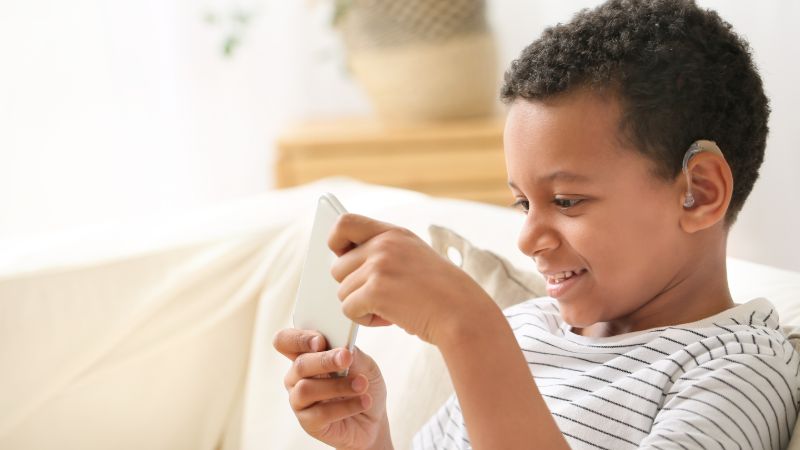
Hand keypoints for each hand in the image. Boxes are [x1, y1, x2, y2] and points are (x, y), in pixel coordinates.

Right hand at [273, 328, 389, 449]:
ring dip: (337, 385)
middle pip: (298, 365)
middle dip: (324, 360)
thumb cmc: (363, 384)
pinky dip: (345, 406)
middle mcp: (297, 377)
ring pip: (306, 389)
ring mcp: (299, 401)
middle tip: (347, 358)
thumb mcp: (363, 363)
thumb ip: (350, 353)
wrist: (374, 418)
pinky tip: (364, 401)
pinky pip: (320, 413)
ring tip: (362, 385)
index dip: (298, 338)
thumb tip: (342, 347)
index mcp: (306, 355)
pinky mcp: (308, 423)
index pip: (285, 341)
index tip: (321, 341)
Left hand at [329, 213, 495, 345]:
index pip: (345, 222)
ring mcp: (379, 266)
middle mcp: (384, 244)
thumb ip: (383, 253)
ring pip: (342, 292)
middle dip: (354, 287)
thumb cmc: (440, 294)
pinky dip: (365, 320)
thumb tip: (342, 263)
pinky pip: (348, 309)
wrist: (463, 314)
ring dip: (362, 306)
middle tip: (381, 298)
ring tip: (391, 309)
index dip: (336, 241)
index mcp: (393, 233)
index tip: (343, 257)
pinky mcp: (375, 291)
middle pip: (338, 268)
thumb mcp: (414, 257)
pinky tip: (390, 318)